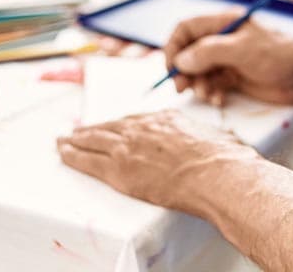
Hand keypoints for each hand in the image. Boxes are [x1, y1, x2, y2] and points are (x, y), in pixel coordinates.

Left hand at [57, 109, 257, 211]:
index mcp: (167, 119)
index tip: (112, 126)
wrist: (217, 173)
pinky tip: (63, 154)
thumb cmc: (226, 160)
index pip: (136, 121)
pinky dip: (73, 156)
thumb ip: (213, 138)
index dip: (121, 125)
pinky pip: (88, 161)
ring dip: (75, 140)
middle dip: (92, 129)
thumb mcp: (220, 138)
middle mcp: (144, 129)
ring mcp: (130, 148)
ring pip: (94, 141)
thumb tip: (228, 143)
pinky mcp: (120, 170)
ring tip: (63, 140)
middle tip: (77, 130)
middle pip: (111, 127)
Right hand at [163, 12, 292, 106]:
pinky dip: (211, 93)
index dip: (174, 47)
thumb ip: (208, 53)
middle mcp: (222, 40)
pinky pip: (211, 85)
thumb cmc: (279, 55)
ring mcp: (228, 60)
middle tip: (182, 88)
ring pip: (198, 72)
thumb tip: (180, 61)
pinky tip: (219, 100)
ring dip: (197, 85)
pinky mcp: (234, 78)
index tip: (172, 67)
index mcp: (223, 23)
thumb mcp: (242, 49)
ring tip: (207, 96)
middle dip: (183, 71)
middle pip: (189, 52)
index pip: (186, 29)